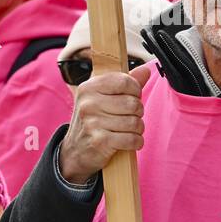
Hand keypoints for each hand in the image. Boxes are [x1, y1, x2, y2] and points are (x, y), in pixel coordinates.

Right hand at [58, 65, 151, 183]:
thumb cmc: (93, 120)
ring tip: (129, 130)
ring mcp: (93, 123)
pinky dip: (136, 142)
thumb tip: (146, 70)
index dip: (135, 90)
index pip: (124, 81)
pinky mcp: (100, 141)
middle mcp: (89, 103)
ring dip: (138, 129)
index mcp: (89, 87)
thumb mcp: (102, 96)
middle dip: (138, 112)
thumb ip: (124, 83)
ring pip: (134, 122)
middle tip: (130, 116)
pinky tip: (130, 141)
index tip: (133, 96)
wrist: (75, 151)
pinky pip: (131, 139)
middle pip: (133, 103)